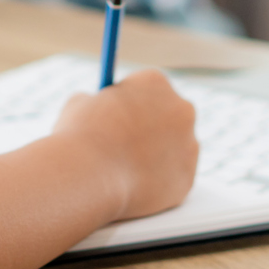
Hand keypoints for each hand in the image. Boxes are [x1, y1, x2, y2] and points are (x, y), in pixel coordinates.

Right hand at [52, 70, 198, 220]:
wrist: (88, 175)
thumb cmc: (79, 135)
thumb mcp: (79, 103)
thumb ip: (96, 102)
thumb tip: (97, 107)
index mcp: (155, 82)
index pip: (150, 87)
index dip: (133, 102)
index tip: (121, 115)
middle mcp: (181, 109)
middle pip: (171, 115)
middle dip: (154, 127)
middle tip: (129, 142)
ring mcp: (188, 145)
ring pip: (176, 150)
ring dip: (159, 156)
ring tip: (125, 170)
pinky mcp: (187, 180)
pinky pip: (173, 180)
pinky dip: (157, 184)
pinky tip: (134, 186)